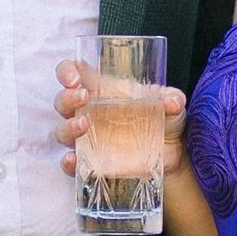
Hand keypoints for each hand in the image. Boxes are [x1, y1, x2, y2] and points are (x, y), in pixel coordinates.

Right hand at [54, 58, 187, 175]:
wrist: (174, 155)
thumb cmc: (166, 120)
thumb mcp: (172, 104)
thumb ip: (173, 99)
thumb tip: (172, 103)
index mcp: (102, 91)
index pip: (73, 74)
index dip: (66, 72)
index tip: (74, 78)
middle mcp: (89, 113)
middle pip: (62, 102)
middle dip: (67, 98)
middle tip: (84, 98)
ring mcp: (88, 139)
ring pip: (62, 131)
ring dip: (68, 127)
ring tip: (84, 125)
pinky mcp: (93, 163)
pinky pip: (73, 164)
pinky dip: (69, 163)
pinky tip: (74, 160)